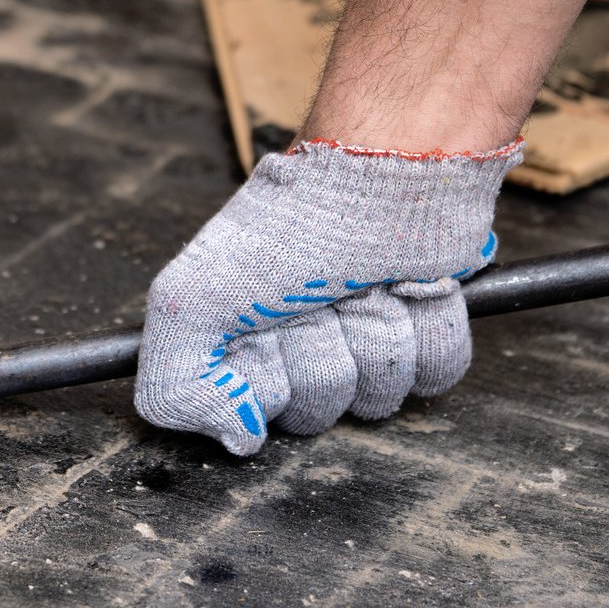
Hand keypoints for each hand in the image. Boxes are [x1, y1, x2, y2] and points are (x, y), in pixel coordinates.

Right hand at [134, 138, 520, 454]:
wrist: (382, 169)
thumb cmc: (289, 223)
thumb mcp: (189, 298)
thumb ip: (174, 385)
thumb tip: (239, 438)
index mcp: (240, 344)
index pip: (247, 418)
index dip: (258, 380)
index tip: (258, 331)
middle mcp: (299, 347)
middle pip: (314, 414)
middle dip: (318, 357)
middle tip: (311, 304)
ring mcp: (362, 340)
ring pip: (376, 398)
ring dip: (371, 339)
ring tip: (359, 287)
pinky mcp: (424, 331)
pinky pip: (433, 374)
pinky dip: (424, 331)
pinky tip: (406, 289)